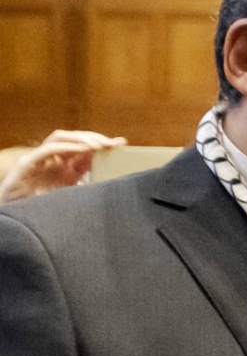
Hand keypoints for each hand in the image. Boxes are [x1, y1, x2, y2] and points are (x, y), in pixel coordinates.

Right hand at [0, 130, 123, 204]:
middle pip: (74, 139)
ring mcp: (40, 159)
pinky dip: (67, 147)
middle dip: (94, 137)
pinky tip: (83, 149)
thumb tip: (114, 183)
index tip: (121, 144)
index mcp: (65, 166)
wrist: (18, 217)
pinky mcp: (28, 163)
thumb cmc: (46, 209)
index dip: (102, 143)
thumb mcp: (74, 197)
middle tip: (112, 143)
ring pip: (60, 138)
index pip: (84, 148)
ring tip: (99, 145)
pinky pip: (48, 149)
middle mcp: (53, 159)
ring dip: (81, 138)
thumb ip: (88, 186)